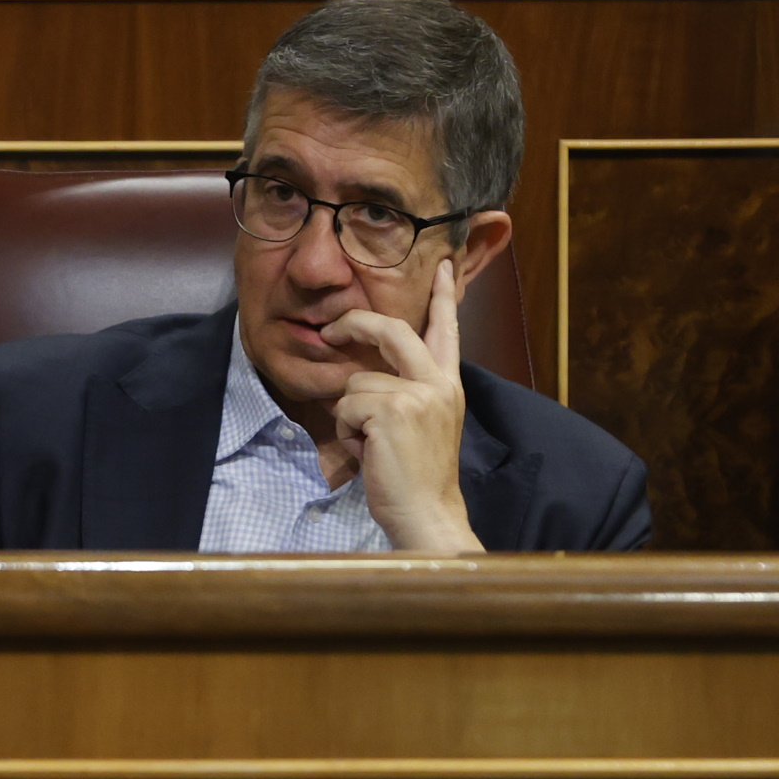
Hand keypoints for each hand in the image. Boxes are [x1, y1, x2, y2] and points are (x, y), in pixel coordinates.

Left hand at [320, 259, 484, 552]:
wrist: (426, 514)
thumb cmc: (415, 477)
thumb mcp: (421, 426)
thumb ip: (405, 393)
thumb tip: (363, 375)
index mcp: (448, 386)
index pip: (447, 331)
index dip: (444, 297)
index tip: (445, 265)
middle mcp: (438, 384)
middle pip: (392, 331)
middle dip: (356, 325)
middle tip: (331, 330)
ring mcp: (417, 395)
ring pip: (355, 382)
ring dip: (351, 416)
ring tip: (372, 445)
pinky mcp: (392, 411)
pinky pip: (346, 406)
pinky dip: (347, 432)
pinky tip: (368, 453)